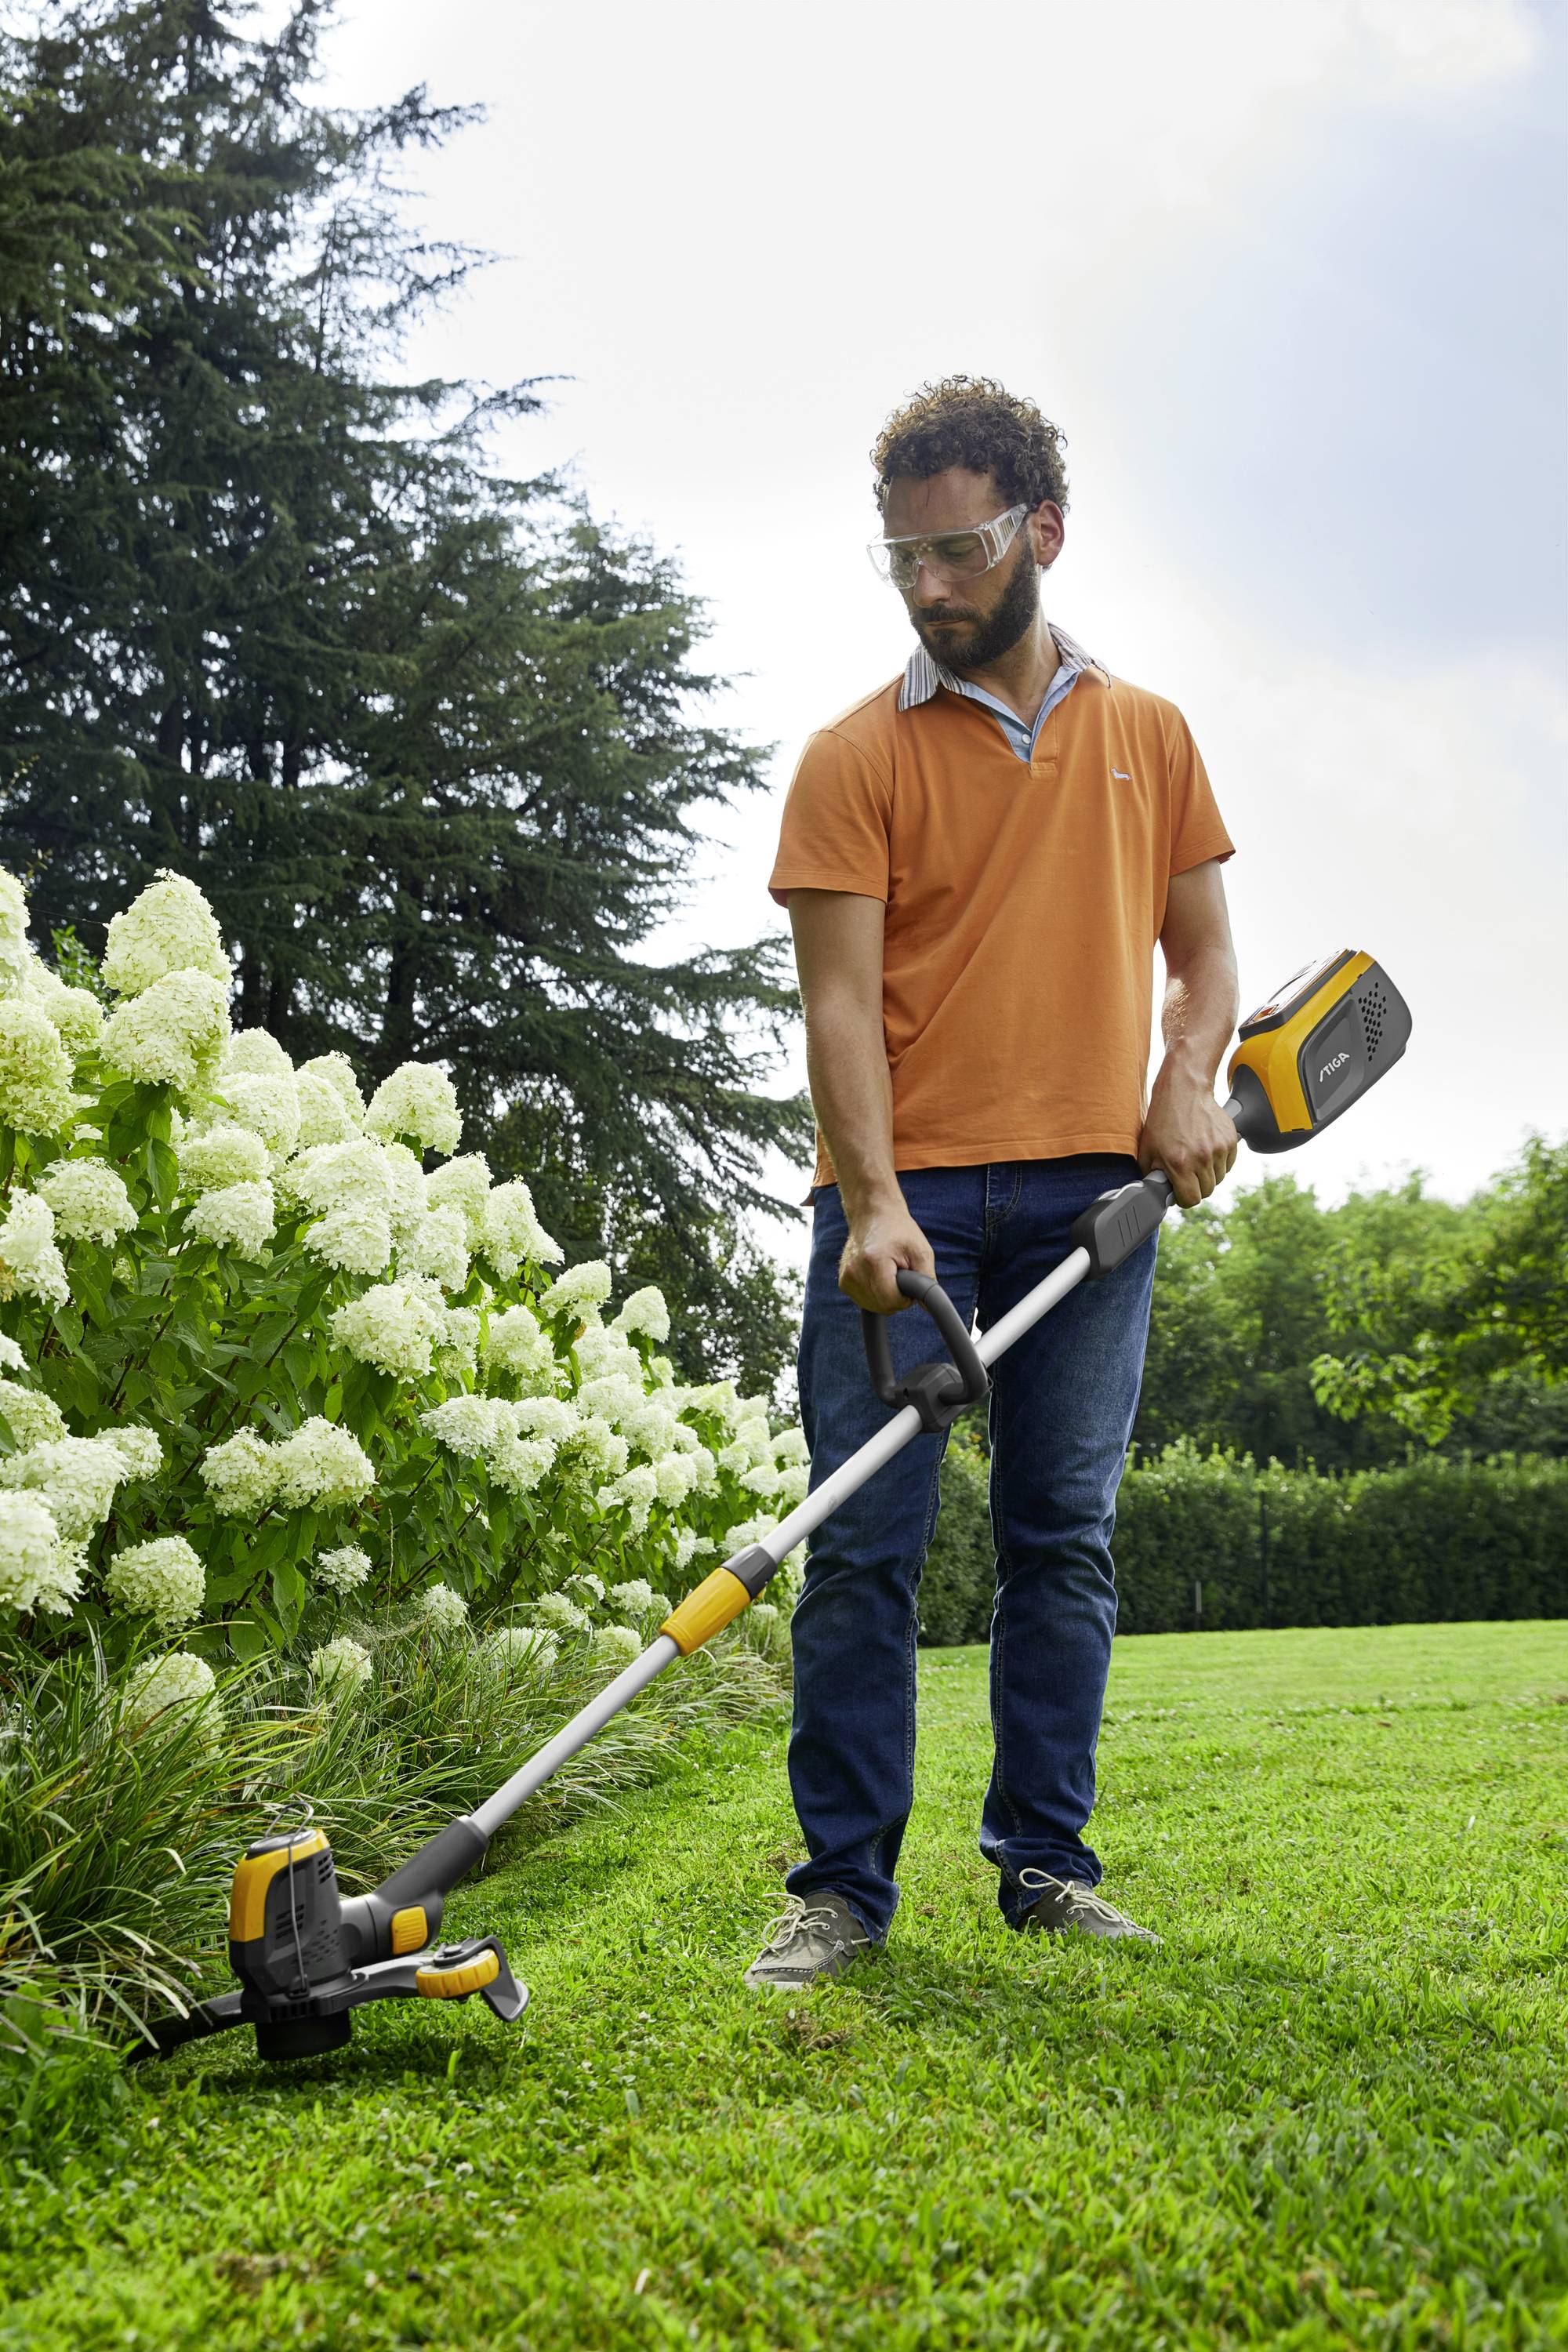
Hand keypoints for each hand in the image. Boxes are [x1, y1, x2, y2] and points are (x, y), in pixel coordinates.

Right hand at [837, 1194, 935, 1313]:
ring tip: (888, 1272)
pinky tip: (877, 1275)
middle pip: (882, 1307)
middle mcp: (854, 1271)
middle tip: (900, 1273)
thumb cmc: (899, 1231)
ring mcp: (846, 1277)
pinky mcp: (843, 1282)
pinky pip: (865, 1301)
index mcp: (873, 1262)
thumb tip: (926, 1307)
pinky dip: (875, 1294)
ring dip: (885, 1296)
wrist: (873, 1214)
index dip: (905, 1297)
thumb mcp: (921, 1251)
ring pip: (873, 1307)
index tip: (908, 1281)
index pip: (891, 1301)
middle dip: (896, 1296)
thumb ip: (927, 1281)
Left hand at [1138, 1059, 1237, 1208]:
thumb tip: (1158, 1194)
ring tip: (1195, 1157)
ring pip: (1218, 1179)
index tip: (1180, 1191)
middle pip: (1206, 1191)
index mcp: (1179, 1163)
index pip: (1191, 1199)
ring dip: (1208, 1174)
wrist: (1184, 1090)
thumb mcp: (1147, 1150)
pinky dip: (1218, 1162)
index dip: (1184, 1198)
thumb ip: (1153, 1176)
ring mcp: (1218, 1149)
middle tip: (1186, 1173)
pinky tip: (1206, 1149)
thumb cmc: (1163, 1119)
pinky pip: (1228, 1164)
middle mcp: (1201, 1158)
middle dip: (1195, 1186)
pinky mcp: (1230, 1140)